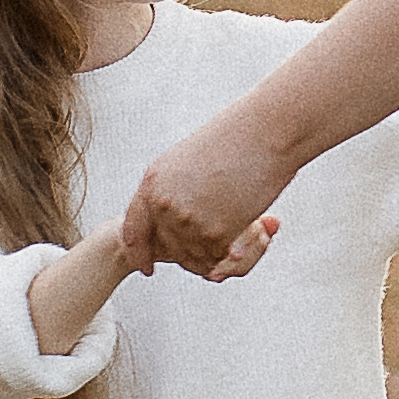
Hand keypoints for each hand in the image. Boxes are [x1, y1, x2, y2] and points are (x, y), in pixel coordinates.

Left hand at [125, 101, 298, 275]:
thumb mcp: (191, 161)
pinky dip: (240, 250)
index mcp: (153, 181)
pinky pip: (219, 258)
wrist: (266, 130)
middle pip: (170, 249)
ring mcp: (186, 220)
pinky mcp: (213, 232)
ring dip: (222, 249)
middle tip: (229, 237)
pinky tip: (258, 227)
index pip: (133, 229)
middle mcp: (163, 203)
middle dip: (196, 251)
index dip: (140, 252)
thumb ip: (177, 191)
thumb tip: (182, 223)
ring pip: (197, 257)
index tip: (148, 268)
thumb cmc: (237, 139)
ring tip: (251, 224)